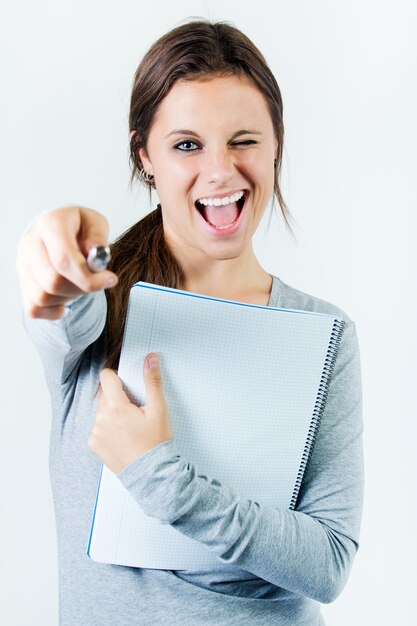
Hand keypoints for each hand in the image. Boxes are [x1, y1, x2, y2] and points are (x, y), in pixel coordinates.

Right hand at [16, 206, 117, 319]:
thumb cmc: (80, 229)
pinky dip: (54, 310)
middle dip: (81, 287)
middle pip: (53, 281)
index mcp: (50, 223)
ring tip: (79, 283)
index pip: (63, 259)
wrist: (59, 233)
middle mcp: (30, 242)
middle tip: (96, 279)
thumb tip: (93, 250)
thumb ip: (97, 236)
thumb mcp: (96, 223)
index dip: (88, 277)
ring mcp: (22, 263)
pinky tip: (65, 299)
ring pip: (43, 297)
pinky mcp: (22, 282)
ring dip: (69, 298)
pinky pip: (34, 308)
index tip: (110, 279)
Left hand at [88, 353, 172, 473]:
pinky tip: (123, 437)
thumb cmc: (156, 443)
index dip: (118, 378)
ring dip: (113, 413)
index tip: (128, 387)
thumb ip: (152, 381)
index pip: (106, 377)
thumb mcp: (158, 409)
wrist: (152, 475)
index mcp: (115, 407)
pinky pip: (98, 427)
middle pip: (105, 395)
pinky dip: (108, 428)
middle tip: (135, 411)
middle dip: (118, 398)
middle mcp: (101, 419)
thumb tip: (150, 358)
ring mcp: (95, 433)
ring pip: (102, 411)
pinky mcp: (94, 445)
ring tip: (130, 427)